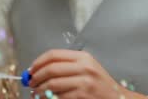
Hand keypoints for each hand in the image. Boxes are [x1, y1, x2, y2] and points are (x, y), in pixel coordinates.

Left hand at [29, 49, 145, 98]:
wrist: (117, 98)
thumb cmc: (99, 86)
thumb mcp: (87, 69)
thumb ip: (66, 67)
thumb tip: (39, 70)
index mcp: (83, 57)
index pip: (54, 54)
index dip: (38, 62)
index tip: (31, 69)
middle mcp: (84, 66)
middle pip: (51, 68)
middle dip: (36, 76)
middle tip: (30, 83)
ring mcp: (84, 81)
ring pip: (53, 84)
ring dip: (40, 90)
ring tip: (36, 93)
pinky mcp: (83, 94)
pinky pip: (59, 96)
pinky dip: (49, 98)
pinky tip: (46, 98)